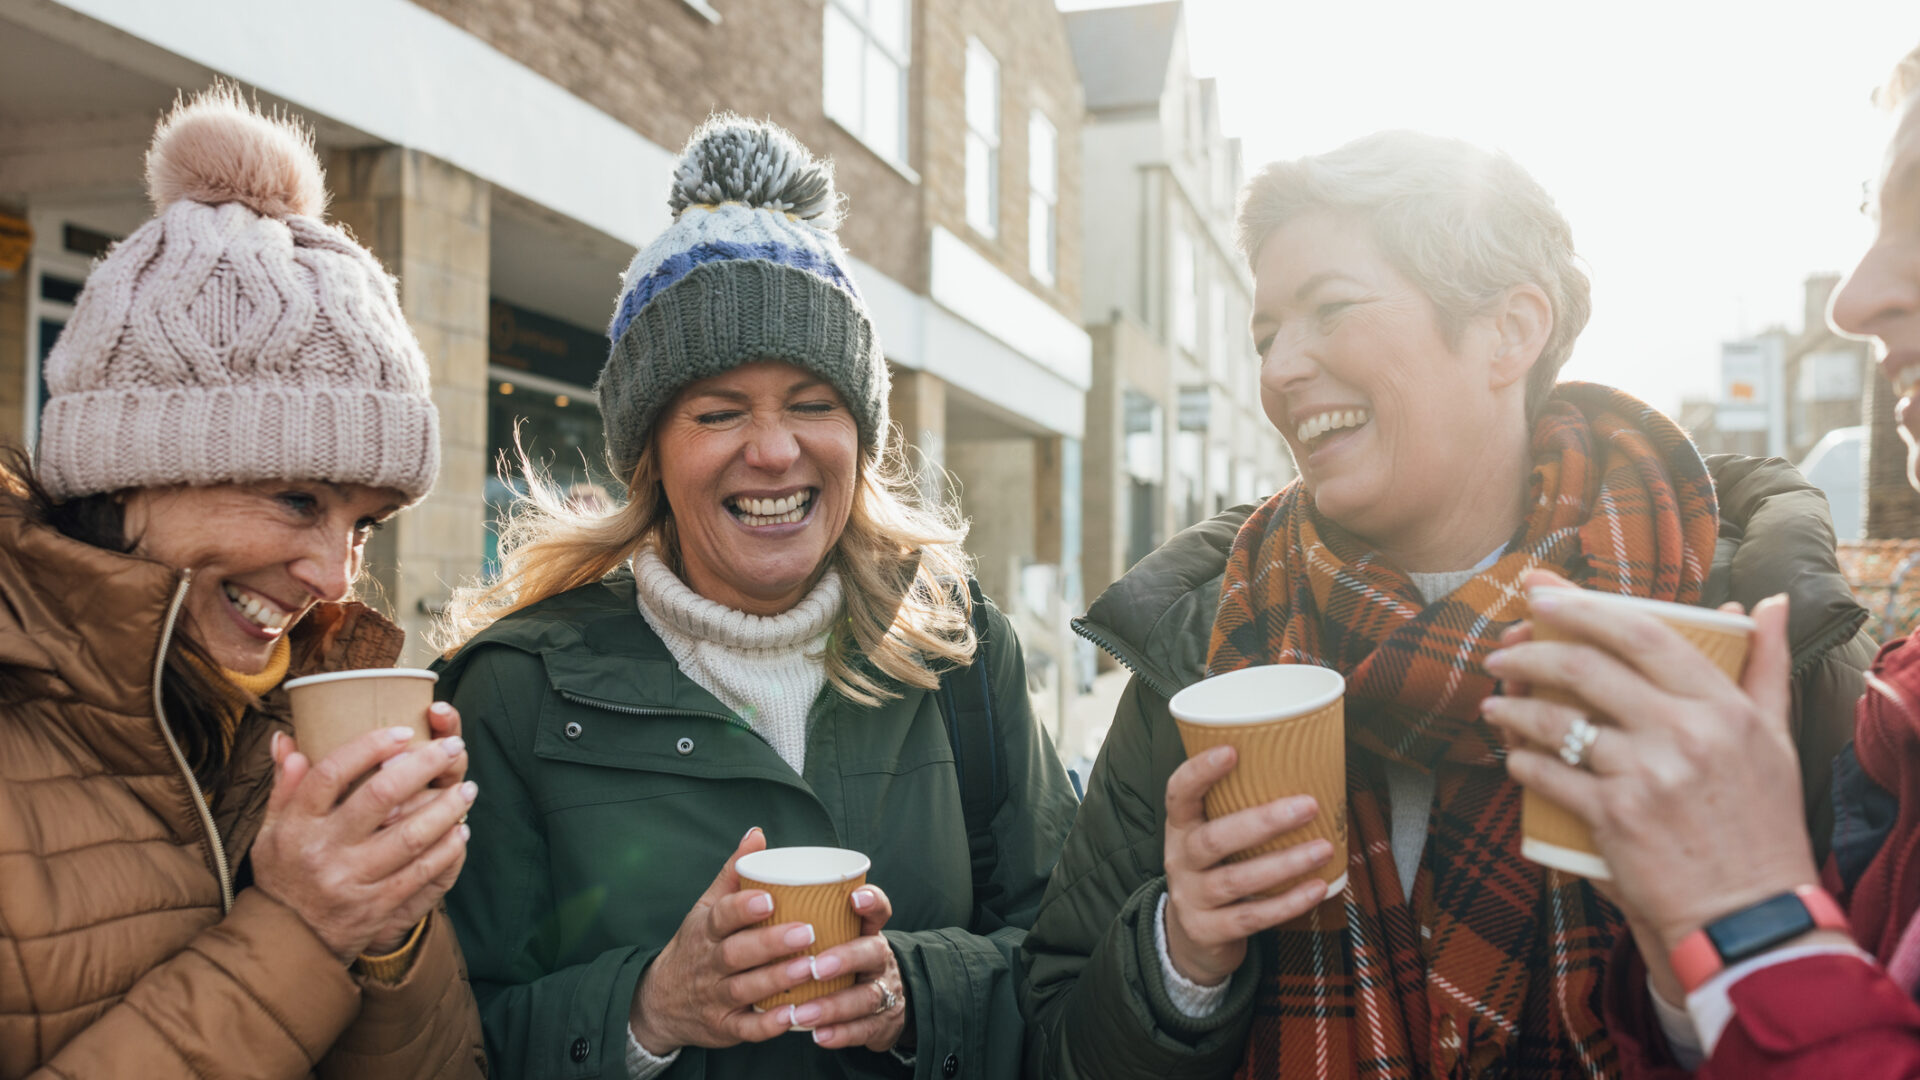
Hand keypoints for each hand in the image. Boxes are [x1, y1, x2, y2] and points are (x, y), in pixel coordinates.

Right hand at [252, 724, 475, 963]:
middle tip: (453, 748)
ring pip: (410, 836)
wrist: (288, 943)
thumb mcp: (272, 831)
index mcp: (296, 825)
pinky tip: (460, 831)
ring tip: (467, 790)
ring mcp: (352, 880)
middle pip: (380, 797)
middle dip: (423, 767)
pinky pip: (421, 873)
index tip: (404, 731)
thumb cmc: (284, 874)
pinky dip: (446, 850)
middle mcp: (324, 850)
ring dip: (446, 808)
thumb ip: (285, 786)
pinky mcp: (377, 907)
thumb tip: (286, 738)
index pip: (331, 774)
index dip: (369, 747)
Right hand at [629, 828, 837, 1053]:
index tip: (769, 899)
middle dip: (770, 944)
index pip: (721, 916)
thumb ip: (734, 874)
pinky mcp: (724, 1027)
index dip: (743, 908)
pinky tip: (796, 1015)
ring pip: (744, 989)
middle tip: (806, 932)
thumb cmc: (697, 945)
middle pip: (736, 953)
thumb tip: (757, 834)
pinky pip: (746, 1029)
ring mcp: (714, 997)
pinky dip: (769, 1025)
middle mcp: (708, 964)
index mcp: (706, 930)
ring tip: (811, 968)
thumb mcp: (707, 908)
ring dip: (778, 980)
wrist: (660, 1001)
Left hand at [798, 884, 907, 1052]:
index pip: (877, 910)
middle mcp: (877, 959)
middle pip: (872, 952)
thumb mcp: (836, 933)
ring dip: (833, 1006)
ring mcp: (881, 992)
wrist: (880, 1007)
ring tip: (803, 1013)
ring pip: (865, 998)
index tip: (854, 897)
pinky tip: (819, 1037)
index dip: (871, 902)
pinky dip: (841, 1034)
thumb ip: (802, 909)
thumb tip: (751, 861)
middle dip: (845, 958)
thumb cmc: (842, 960)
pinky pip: (863, 1031)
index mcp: (866, 931)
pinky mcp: (879, 1025)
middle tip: (815, 967)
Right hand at [1162, 745, 1333, 986]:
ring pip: (1236, 880)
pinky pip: (1251, 918)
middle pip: (1213, 840)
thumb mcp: (1212, 836)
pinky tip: (1317, 888)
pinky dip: (1287, 903)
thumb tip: (1305, 768)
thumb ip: (1240, 809)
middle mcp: (1179, 860)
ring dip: (1284, 863)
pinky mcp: (1208, 931)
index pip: (1178, 793)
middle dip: (1263, 822)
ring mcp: (1191, 898)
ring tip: (1323, 848)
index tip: (1232, 751)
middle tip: (1309, 805)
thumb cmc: (1216, 870)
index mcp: (1180, 828)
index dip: (1200, 772)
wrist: (1192, 937)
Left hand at [1482, 569, 1817, 958]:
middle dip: (1530, 653)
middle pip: (1586, 668)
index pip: (1642, 633)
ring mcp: (1647, 775)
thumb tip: (1765, 603)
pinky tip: (1512, 756)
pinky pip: (1550, 775)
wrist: (1750, 917)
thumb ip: (1765, 666)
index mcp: (1722, 706)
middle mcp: (1685, 733)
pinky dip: (1522, 761)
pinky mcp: (1615, 818)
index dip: (1583, 606)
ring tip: (1494, 704)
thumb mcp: (1776, 739)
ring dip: (1512, 707)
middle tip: (1503, 652)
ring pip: (1556, 720)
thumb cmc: (1763, 825)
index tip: (1542, 596)